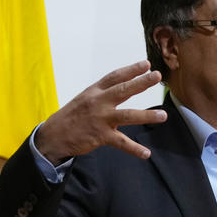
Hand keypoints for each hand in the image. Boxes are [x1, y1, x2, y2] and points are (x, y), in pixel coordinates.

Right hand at [35, 61, 166, 164]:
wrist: (52, 136)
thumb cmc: (73, 116)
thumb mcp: (85, 99)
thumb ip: (104, 93)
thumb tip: (124, 85)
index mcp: (94, 92)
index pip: (115, 77)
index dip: (131, 70)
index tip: (146, 64)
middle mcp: (98, 102)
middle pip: (123, 90)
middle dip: (141, 83)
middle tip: (156, 76)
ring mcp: (100, 119)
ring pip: (127, 116)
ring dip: (146, 116)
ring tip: (163, 116)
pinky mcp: (100, 136)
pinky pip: (121, 142)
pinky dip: (134, 149)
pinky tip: (146, 153)